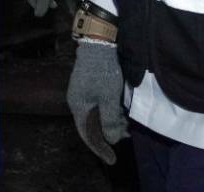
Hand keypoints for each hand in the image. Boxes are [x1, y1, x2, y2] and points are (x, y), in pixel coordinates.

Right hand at [67, 38, 126, 165]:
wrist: (98, 44)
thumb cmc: (103, 73)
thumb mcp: (108, 98)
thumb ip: (109, 120)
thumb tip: (111, 140)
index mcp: (78, 107)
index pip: (87, 135)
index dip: (99, 149)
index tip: (112, 159)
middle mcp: (77, 102)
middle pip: (91, 126)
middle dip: (108, 134)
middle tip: (126, 137)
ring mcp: (81, 93)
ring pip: (96, 115)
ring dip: (110, 123)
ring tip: (127, 126)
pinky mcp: (88, 85)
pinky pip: (97, 106)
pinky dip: (109, 113)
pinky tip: (120, 112)